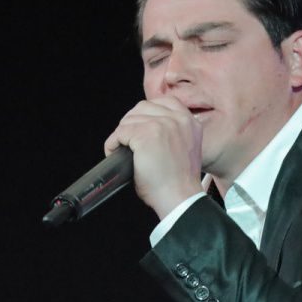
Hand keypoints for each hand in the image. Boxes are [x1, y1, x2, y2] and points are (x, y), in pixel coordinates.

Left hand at [104, 97, 203, 219]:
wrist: (179, 198)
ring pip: (129, 119)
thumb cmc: (178, 183)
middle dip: (131, 124)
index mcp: (189, 122)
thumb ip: (173, 133)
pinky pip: (120, 133)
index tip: (139, 129)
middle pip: (142, 108)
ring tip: (122, 150)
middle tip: (129, 143)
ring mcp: (162, 125)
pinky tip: (115, 154)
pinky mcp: (145, 134)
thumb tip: (147, 126)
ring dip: (121, 135)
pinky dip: (112, 144)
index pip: (163, 102)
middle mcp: (178, 119)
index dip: (146, 114)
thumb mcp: (184, 148)